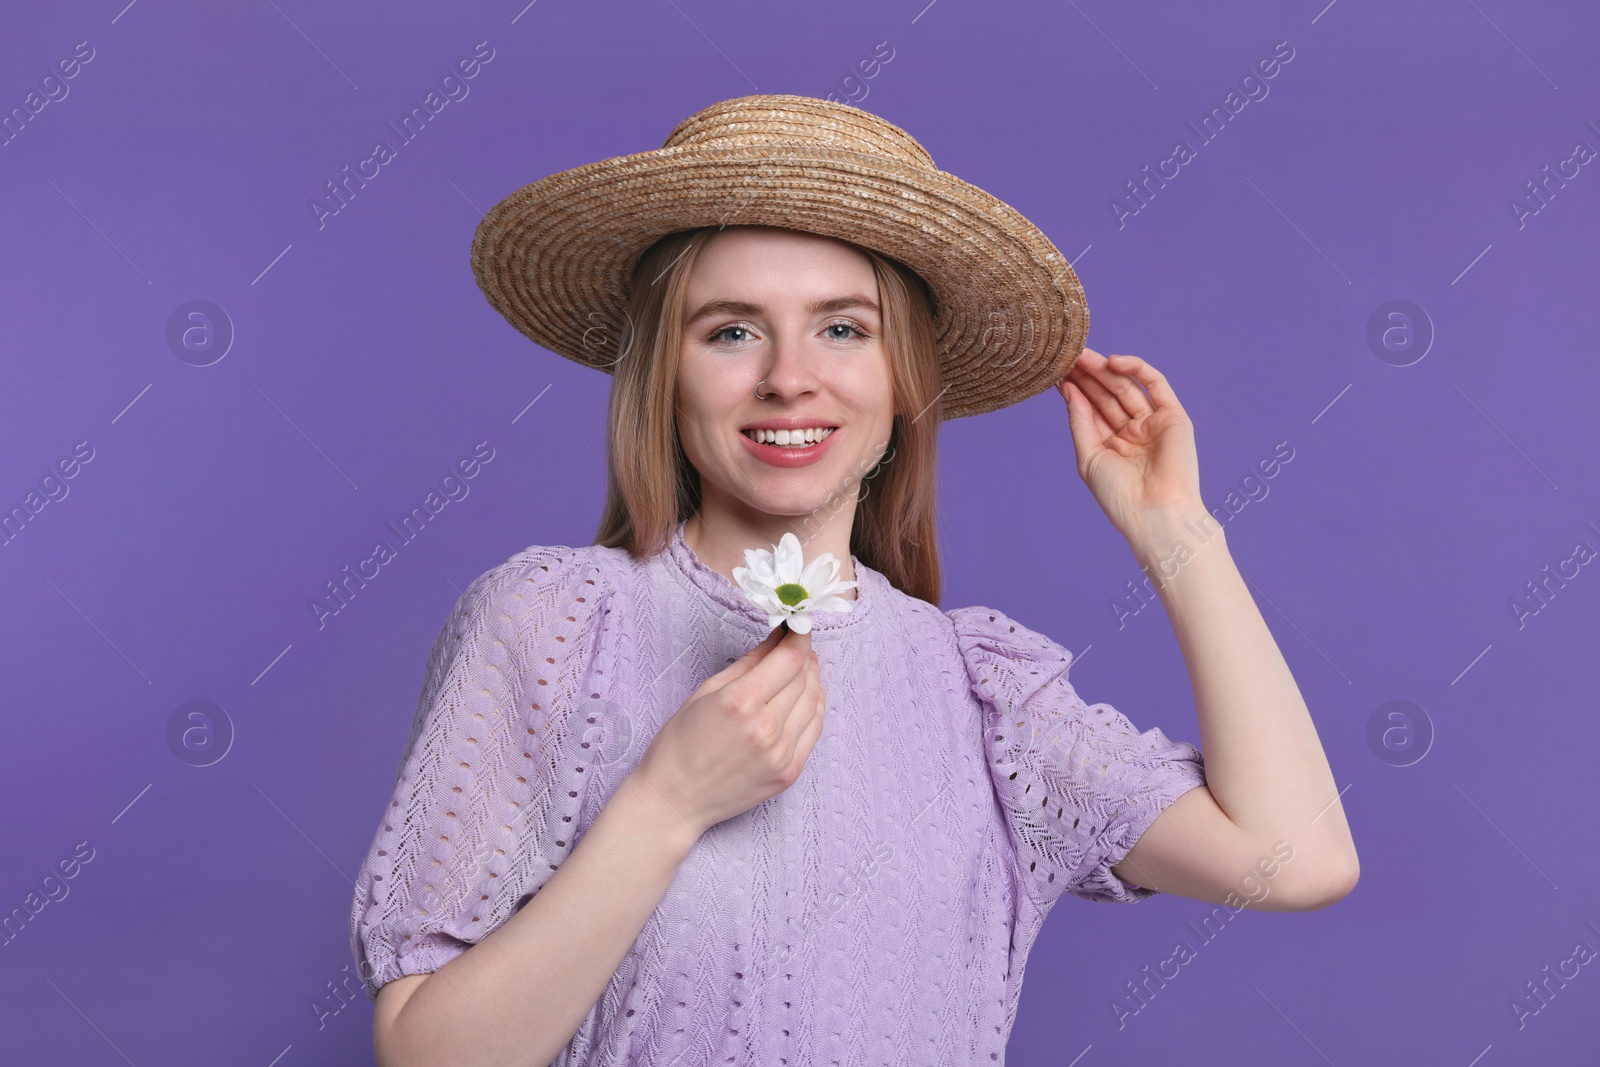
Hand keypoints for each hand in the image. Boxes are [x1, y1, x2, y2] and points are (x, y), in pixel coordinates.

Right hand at [629, 625, 824, 837]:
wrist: (674, 800)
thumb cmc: (680, 743)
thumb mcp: (706, 692)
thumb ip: (748, 663)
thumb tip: (777, 639)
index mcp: (741, 702)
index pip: (789, 659)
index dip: (799, 637)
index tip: (800, 625)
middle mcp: (766, 728)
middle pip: (804, 679)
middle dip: (805, 655)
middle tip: (800, 643)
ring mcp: (781, 754)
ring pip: (813, 703)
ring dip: (813, 680)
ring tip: (804, 667)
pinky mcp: (789, 774)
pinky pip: (814, 732)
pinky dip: (815, 709)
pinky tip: (807, 697)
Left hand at [1057, 347, 1204, 540]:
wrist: (1155, 513)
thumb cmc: (1119, 494)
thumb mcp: (1089, 457)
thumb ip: (1080, 422)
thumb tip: (1068, 389)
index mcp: (1111, 445)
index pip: (1091, 409)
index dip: (1074, 390)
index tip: (1055, 372)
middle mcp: (1132, 432)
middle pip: (1106, 395)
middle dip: (1087, 376)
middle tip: (1066, 355)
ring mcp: (1153, 423)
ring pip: (1126, 387)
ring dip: (1103, 369)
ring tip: (1081, 356)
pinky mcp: (1173, 416)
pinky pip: (1156, 384)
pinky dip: (1136, 369)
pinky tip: (1111, 362)